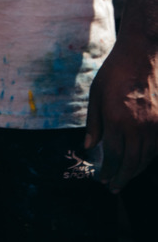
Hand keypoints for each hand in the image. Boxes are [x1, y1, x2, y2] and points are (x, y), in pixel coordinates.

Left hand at [85, 33, 157, 190]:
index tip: (102, 179)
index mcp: (116, 119)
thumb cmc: (115, 72)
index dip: (108, 171)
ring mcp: (154, 125)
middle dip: (121, 178)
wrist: (142, 54)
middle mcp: (137, 126)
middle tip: (113, 187)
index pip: (113, 156)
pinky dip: (148, 158)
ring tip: (125, 177)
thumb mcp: (96, 94)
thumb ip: (94, 123)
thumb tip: (90, 147)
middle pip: (131, 163)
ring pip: (146, 158)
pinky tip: (140, 160)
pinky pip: (156, 148)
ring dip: (135, 171)